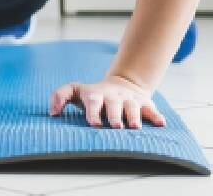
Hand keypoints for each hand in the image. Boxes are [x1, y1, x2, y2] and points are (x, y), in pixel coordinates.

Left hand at [48, 74, 166, 128]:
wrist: (122, 84)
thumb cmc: (93, 94)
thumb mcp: (75, 91)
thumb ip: (60, 96)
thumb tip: (52, 113)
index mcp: (96, 94)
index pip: (93, 101)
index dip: (93, 112)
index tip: (94, 124)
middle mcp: (113, 96)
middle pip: (114, 105)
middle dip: (115, 115)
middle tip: (116, 126)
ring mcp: (129, 99)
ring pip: (132, 106)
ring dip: (134, 116)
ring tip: (135, 127)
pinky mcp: (143, 102)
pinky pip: (151, 109)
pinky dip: (156, 116)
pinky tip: (161, 124)